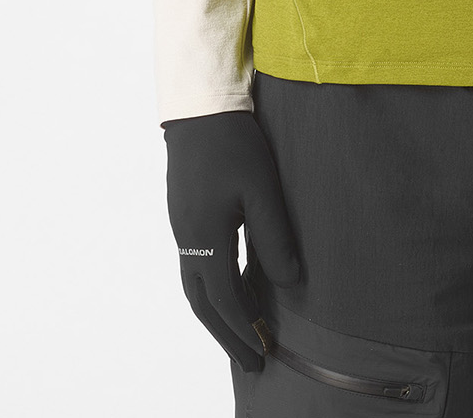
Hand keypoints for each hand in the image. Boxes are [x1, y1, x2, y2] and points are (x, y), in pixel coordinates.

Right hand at [164, 110, 301, 371]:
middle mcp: (188, 240)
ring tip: (241, 333)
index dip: (246, 330)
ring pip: (195, 287)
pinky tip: (230, 288)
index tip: (264, 354)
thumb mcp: (262, 189)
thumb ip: (274, 236)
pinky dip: (212, 290)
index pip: (226, 300)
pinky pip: (195, 267)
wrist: (199, 109)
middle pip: (203, 304)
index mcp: (205, 238)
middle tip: (251, 362)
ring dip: (217, 315)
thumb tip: (290, 281)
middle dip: (227, 336)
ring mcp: (182, 228)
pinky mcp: (185, 215)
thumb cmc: (233, 144)